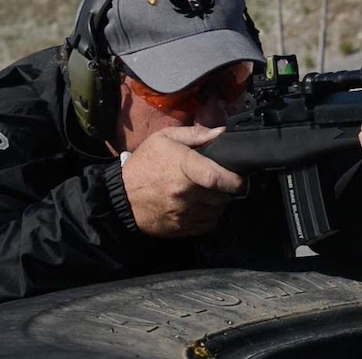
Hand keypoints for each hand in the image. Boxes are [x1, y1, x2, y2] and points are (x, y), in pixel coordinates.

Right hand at [121, 125, 245, 237]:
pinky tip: (199, 205)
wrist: (120, 197)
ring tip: (206, 192)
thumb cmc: (144, 165)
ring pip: (217, 210)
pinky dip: (209, 216)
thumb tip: (221, 132)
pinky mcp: (181, 229)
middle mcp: (185, 193)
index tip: (241, 178)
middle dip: (227, 188)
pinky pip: (208, 224)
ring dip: (218, 202)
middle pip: (223, 195)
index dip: (235, 180)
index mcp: (182, 167)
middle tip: (220, 180)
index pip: (216, 177)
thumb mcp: (164, 139)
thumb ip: (195, 134)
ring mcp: (183, 213)